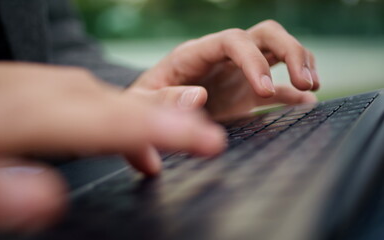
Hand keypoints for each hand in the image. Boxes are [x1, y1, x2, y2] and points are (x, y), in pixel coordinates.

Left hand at [0, 60, 224, 230]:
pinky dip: (105, 109)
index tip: (207, 141)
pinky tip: (104, 124)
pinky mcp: (19, 83)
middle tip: (204, 139)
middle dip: (166, 120)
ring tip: (154, 152)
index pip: (110, 123)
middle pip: (116, 102)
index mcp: (19, 115)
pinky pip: (76, 92)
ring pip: (98, 94)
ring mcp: (26, 82)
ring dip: (136, 118)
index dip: (164, 131)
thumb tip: (48, 201)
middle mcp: (32, 91)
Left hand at [130, 20, 318, 119]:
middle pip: (264, 35)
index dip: (253, 60)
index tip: (263, 90)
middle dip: (291, 52)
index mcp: (195, 54)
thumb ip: (163, 99)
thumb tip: (199, 95)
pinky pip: (276, 88)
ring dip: (300, 63)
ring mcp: (236, 74)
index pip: (232, 40)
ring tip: (311, 87)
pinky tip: (306, 103)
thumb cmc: (142, 105)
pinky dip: (293, 94)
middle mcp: (220, 58)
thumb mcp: (141, 104)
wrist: (148, 115)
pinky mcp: (244, 94)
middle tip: (305, 81)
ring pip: (277, 52)